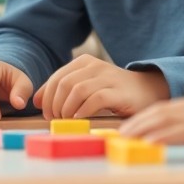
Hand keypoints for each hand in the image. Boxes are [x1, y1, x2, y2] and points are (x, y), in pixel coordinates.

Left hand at [33, 55, 169, 118]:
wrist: (147, 90)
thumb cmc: (112, 92)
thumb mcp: (85, 87)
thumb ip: (62, 91)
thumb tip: (37, 101)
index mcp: (84, 62)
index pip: (57, 78)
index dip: (47, 97)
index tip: (47, 114)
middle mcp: (95, 66)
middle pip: (64, 84)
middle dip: (55, 105)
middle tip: (56, 120)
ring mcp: (107, 77)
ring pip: (77, 90)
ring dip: (67, 109)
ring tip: (67, 121)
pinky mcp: (118, 92)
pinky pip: (95, 99)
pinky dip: (84, 110)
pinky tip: (81, 119)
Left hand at [120, 96, 183, 156]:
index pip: (168, 108)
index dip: (147, 116)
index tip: (132, 125)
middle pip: (161, 112)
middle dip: (139, 121)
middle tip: (121, 133)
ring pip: (165, 120)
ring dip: (142, 129)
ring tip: (126, 138)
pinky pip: (180, 133)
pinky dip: (161, 137)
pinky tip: (148, 143)